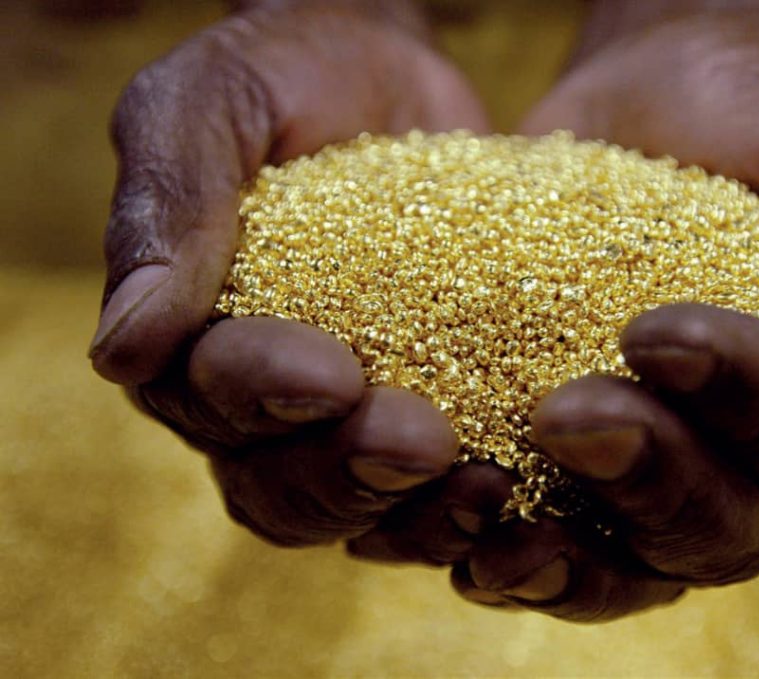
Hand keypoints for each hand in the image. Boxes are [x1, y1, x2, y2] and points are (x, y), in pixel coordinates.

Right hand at [89, 0, 490, 546]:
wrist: (388, 74)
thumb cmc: (283, 77)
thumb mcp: (208, 106)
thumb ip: (167, 210)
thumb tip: (122, 349)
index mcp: (190, 338)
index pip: (208, 395)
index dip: (263, 394)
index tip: (333, 373)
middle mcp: (259, 402)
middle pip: (280, 484)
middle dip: (348, 470)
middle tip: (423, 441)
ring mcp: (347, 420)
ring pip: (357, 510)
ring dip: (416, 513)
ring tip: (486, 486)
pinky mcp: (433, 412)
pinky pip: (439, 490)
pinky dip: (475, 504)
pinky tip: (526, 489)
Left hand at [440, 7, 758, 620]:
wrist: (652, 86)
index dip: (744, 397)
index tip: (653, 328)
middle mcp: (757, 453)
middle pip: (727, 526)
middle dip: (647, 477)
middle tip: (562, 411)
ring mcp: (663, 468)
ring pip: (639, 563)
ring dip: (569, 555)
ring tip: (489, 505)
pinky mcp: (575, 463)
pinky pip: (559, 545)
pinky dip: (512, 555)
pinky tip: (455, 535)